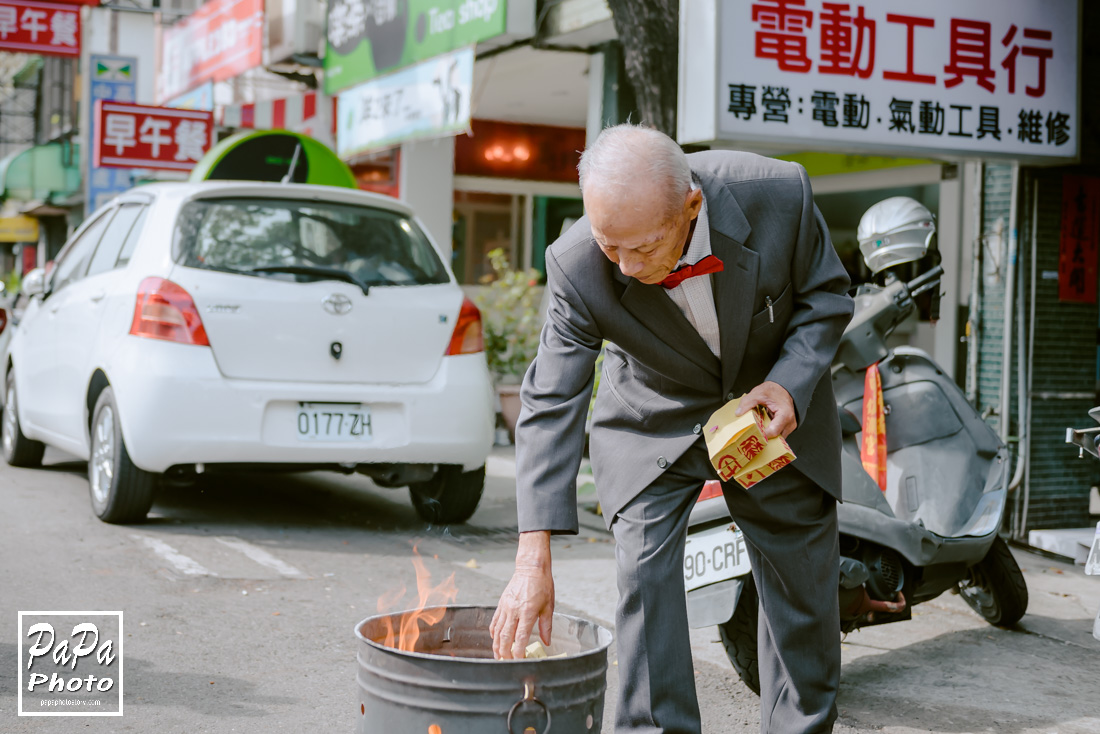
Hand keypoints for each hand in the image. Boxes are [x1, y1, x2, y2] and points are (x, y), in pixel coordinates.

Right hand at [490, 531, 553, 658]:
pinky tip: (495, 639)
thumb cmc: (542, 585)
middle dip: (504, 653)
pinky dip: (494, 633)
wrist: (531, 568)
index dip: (518, 652)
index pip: (520, 637)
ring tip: (498, 655)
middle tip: (506, 662)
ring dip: (497, 645)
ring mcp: (506, 607)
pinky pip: (495, 621)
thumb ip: (546, 626)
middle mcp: (514, 610)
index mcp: (528, 612)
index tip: (519, 660)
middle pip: (505, 637)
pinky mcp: (501, 603)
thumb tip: (546, 641)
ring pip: (497, 631)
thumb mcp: (549, 606)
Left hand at [737, 381, 796, 438]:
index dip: (761, 435)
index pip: (773, 431)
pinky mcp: (786, 426)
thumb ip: (747, 402)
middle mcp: (789, 422)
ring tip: (755, 431)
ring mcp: (789, 426)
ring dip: (766, 435)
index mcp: (785, 415)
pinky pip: (777, 433)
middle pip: (775, 437)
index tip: (751, 434)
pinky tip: (761, 428)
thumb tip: (738, 413)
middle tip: (751, 435)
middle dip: (763, 437)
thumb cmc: (775, 390)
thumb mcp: (758, 393)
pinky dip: (769, 432)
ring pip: (777, 437)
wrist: (783, 387)